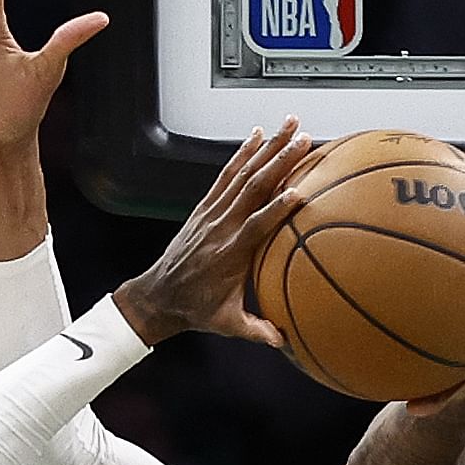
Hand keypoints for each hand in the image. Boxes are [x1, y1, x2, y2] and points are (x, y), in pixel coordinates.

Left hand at [113, 118, 316, 345]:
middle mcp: (221, 227)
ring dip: (267, 147)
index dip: (277, 209)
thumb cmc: (196, 309)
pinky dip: (242, 153)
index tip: (300, 192)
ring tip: (289, 124)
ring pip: (242, 173)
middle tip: (305, 137)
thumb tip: (285, 341)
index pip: (257, 226)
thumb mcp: (227, 325)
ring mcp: (212, 213)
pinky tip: (257, 135)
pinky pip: (225, 174)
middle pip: (253, 187)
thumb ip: (257, 331)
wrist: (159, 294)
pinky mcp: (205, 206)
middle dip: (280, 160)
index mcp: (230, 254)